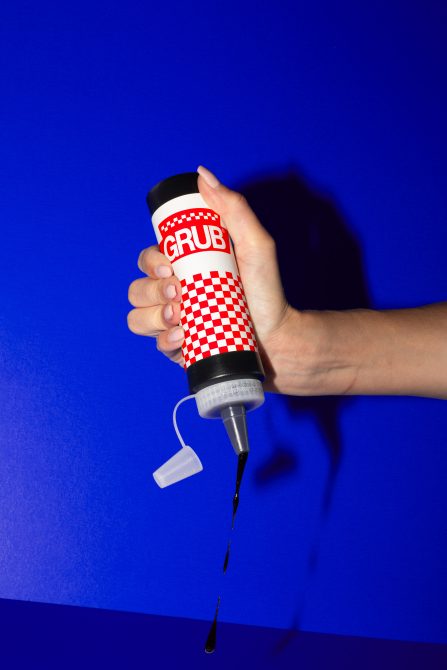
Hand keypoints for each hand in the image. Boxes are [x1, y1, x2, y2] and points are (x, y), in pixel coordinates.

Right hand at [127, 165, 296, 388]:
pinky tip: (185, 337)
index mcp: (184, 269)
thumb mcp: (255, 244)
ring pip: (137, 317)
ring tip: (182, 318)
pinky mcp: (179, 348)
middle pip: (137, 288)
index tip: (169, 265)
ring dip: (154, 316)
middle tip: (180, 291)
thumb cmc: (266, 290)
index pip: (148, 259)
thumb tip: (203, 175)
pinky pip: (156, 345)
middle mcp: (174, 295)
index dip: (151, 261)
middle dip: (153, 289)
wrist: (277, 337)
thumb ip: (233, 208)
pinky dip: (166, 341)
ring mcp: (174, 323)